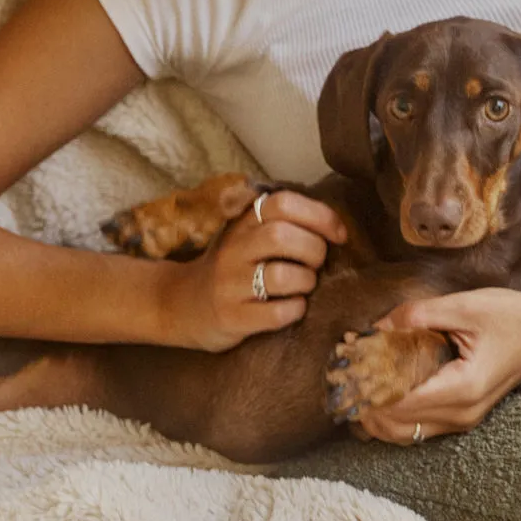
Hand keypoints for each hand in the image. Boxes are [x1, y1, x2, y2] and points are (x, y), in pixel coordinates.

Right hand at [159, 190, 347, 350]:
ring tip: (303, 287)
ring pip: (282, 276)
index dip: (319, 215)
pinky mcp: (231, 317)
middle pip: (282, 236)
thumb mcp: (248, 236)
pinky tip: (292, 308)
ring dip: (306, 282)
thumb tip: (337, 225)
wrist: (182, 305)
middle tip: (316, 264)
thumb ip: (282, 223)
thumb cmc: (233, 269)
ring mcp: (229, 284)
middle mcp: (233, 249)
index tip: (338, 234)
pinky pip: (276, 313)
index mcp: (243, 223)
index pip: (282, 203)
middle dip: (314, 250)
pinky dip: (295, 310)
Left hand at [355, 288, 520, 444]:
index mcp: (462, 388)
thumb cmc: (510, 316)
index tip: (343, 370)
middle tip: (340, 380)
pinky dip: (394, 415)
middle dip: (364, 406)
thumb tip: (376, 326)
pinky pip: (419, 427)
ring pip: (406, 434)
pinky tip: (378, 392)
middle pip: (397, 426)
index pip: (399, 403)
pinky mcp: (464, 416)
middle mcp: (462, 414)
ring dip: (376, 415)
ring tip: (353, 388)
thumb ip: (417, 316)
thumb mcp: (463, 306)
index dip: (366, 391)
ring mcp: (464, 420)